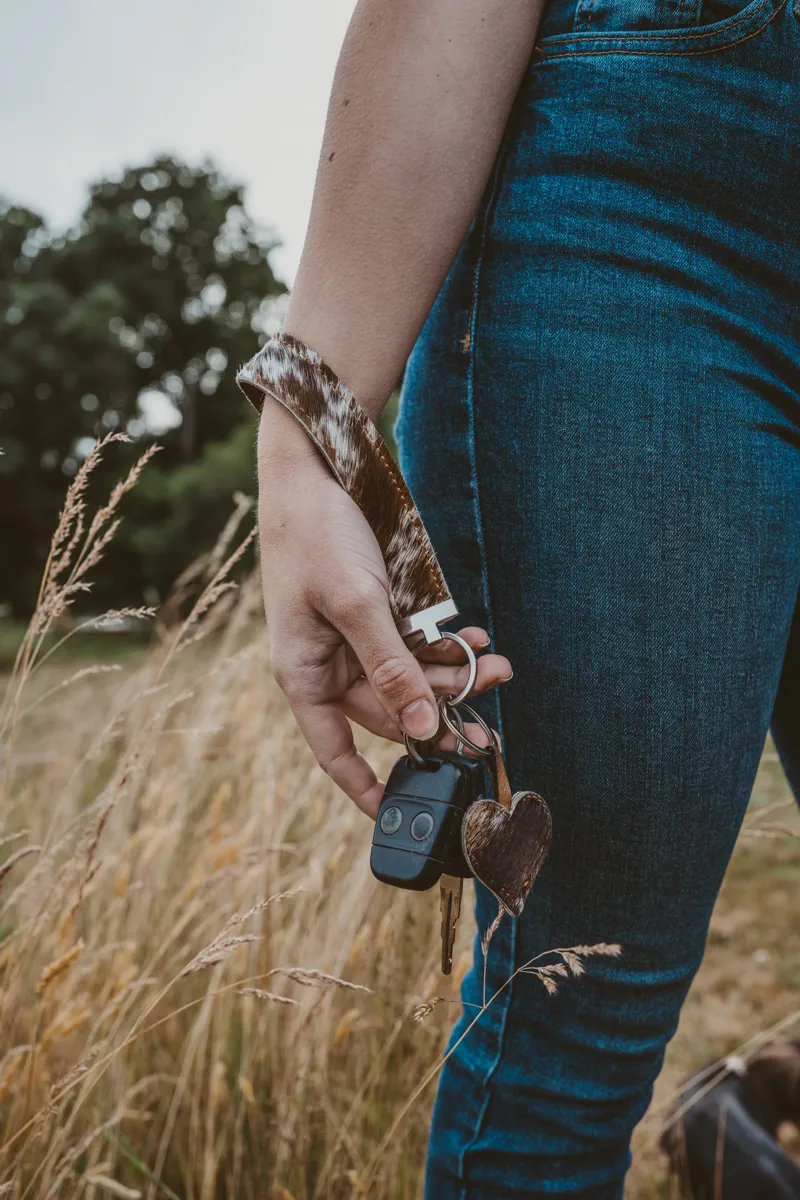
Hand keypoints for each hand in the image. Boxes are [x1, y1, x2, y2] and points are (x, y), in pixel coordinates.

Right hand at [258, 403, 511, 817]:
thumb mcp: (357, 605)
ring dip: (452, 676)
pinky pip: (414, 646)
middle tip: (493, 703)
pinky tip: (474, 639)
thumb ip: (390, 668)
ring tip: (497, 664)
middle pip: (391, 711)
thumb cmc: (316, 538)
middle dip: (441, 709)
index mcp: (305, 675)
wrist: (314, 472)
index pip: (334, 752)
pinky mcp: (374, 615)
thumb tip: (420, 732)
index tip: (401, 818)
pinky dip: (444, 645)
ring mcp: (353, 641)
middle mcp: (329, 666)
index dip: (366, 789)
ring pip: (410, 679)